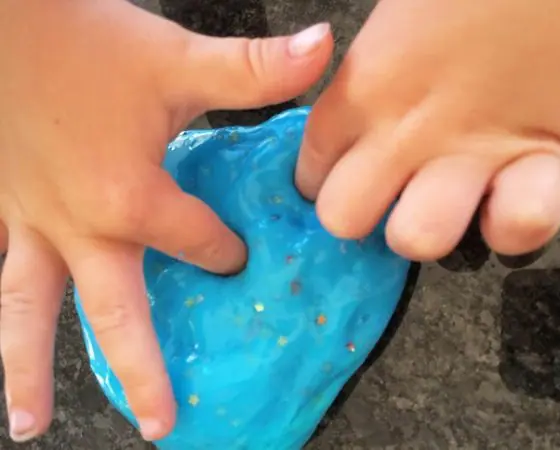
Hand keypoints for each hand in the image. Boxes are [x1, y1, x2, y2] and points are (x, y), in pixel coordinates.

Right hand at [0, 0, 331, 441]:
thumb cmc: (85, 41)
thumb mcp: (176, 59)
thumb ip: (255, 69)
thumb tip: (323, 49)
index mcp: (130, 199)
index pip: (202, 244)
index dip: (227, 250)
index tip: (238, 255)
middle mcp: (79, 227)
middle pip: (117, 314)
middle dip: (140, 371)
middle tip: (159, 425)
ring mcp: (29, 224)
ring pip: (27, 311)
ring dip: (27, 369)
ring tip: (28, 427)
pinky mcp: (0, 209)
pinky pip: (0, 269)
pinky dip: (5, 304)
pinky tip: (5, 331)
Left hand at [296, 0, 559, 258]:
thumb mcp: (391, 19)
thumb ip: (361, 75)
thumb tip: (342, 107)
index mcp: (362, 90)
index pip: (311, 172)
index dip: (320, 180)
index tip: (338, 174)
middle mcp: (405, 132)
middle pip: (345, 220)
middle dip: (360, 216)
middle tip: (384, 194)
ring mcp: (470, 152)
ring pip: (417, 238)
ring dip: (424, 230)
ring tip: (441, 204)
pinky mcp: (539, 159)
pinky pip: (518, 229)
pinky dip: (513, 227)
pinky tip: (507, 203)